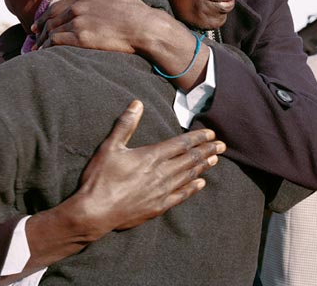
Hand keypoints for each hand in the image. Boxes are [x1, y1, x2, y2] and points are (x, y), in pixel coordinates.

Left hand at [32, 0, 154, 53]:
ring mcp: (79, 22)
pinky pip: (57, 42)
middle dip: (40, 28)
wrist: (144, 27)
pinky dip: (48, 47)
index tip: (39, 23)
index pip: (57, 6)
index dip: (45, 15)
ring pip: (52, 30)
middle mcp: (78, 6)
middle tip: (34, 36)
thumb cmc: (133, 7)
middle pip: (51, 18)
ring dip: (42, 40)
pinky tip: (45, 53)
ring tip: (37, 48)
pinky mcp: (81, 38)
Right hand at [75, 99, 225, 233]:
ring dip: (202, 166)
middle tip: (222, 145)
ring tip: (215, 159)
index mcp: (151, 156)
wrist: (95, 212)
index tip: (211, 133)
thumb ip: (126, 125)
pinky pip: (181, 196)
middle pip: (189, 159)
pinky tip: (201, 184)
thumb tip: (137, 104)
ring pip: (188, 176)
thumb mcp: (110, 147)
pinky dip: (192, 188)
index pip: (181, 144)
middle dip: (206, 150)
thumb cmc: (100, 178)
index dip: (197, 137)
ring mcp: (161, 191)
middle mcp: (161, 173)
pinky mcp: (158, 207)